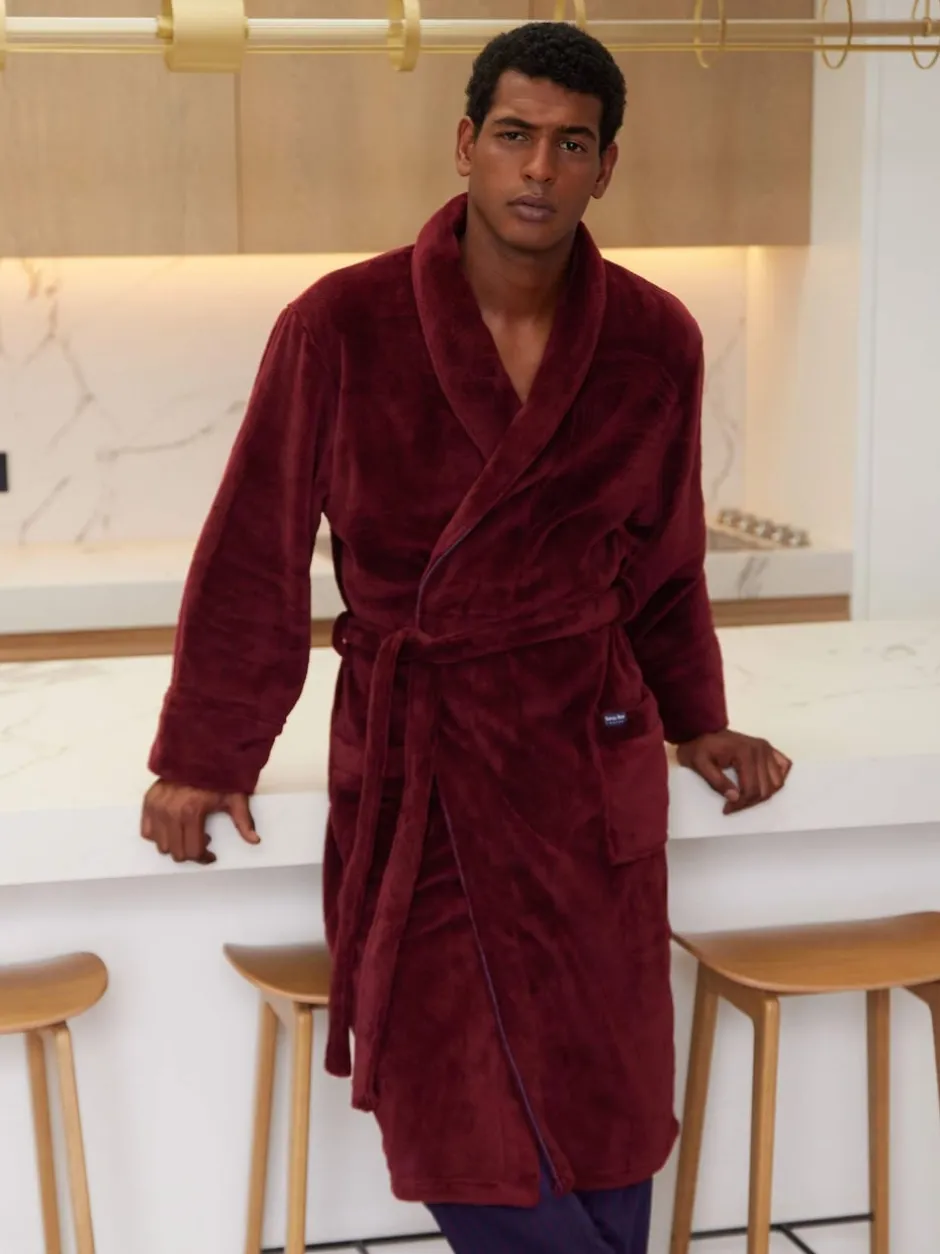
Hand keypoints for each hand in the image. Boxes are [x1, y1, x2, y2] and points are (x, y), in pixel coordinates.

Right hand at [141, 780, 259, 863]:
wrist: (201, 751)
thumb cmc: (218, 774)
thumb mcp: (235, 798)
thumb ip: (244, 821)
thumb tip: (254, 840)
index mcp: (191, 812)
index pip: (193, 851)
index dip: (204, 858)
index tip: (210, 855)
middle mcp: (170, 811)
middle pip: (176, 852)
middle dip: (190, 853)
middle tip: (201, 843)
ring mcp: (157, 807)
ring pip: (161, 845)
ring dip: (175, 845)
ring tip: (188, 834)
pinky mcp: (149, 801)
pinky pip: (147, 831)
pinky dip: (158, 835)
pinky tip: (172, 829)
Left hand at [676, 730, 790, 814]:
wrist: (701, 730)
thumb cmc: (699, 748)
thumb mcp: (700, 765)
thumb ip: (716, 782)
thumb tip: (735, 798)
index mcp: (744, 752)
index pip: (751, 788)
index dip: (740, 804)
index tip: (727, 809)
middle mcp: (760, 749)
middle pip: (766, 788)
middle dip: (750, 802)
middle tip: (733, 806)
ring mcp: (766, 748)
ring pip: (777, 782)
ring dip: (764, 794)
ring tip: (746, 798)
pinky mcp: (768, 749)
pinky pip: (784, 766)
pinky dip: (777, 779)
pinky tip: (764, 785)